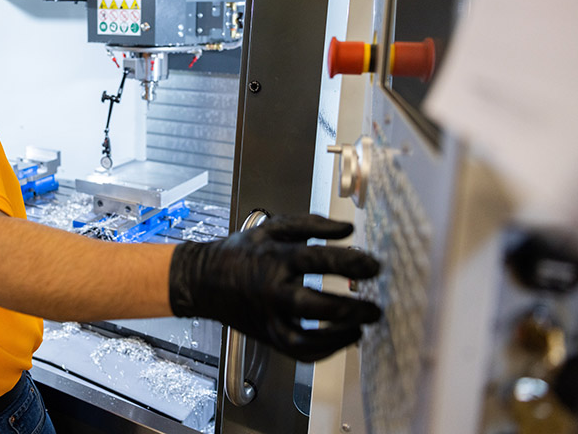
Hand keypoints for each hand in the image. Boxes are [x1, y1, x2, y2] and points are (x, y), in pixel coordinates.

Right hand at [168, 214, 380, 361]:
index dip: (350, 263)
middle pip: (314, 306)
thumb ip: (312, 224)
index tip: (374, 267)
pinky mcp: (268, 335)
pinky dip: (324, 350)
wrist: (204, 280)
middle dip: (350, 309)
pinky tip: (342, 340)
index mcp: (275, 258)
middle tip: (374, 307)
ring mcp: (269, 317)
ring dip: (339, 337)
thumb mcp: (273, 227)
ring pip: (306, 339)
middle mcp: (272, 290)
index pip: (318, 260)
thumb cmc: (240, 252)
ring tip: (361, 327)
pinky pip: (298, 352)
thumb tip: (347, 230)